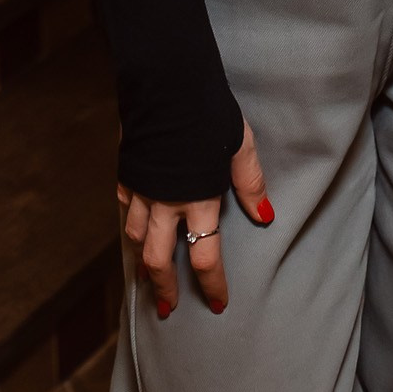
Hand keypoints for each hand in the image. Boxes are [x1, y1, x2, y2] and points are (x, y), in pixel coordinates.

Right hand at [119, 123, 273, 316]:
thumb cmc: (208, 111)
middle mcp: (167, 202)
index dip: (212, 285)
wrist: (165, 83)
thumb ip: (250, 182)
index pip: (205, 257)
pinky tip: (137, 227)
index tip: (218, 304)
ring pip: (137, 239)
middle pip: (161, 260)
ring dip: (143, 261)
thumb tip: (265, 216)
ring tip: (147, 274)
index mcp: (198, 198)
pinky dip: (133, 223)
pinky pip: (127, 209)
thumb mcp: (239, 144)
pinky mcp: (127, 173)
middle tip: (169, 307)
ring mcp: (143, 189)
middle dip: (164, 288)